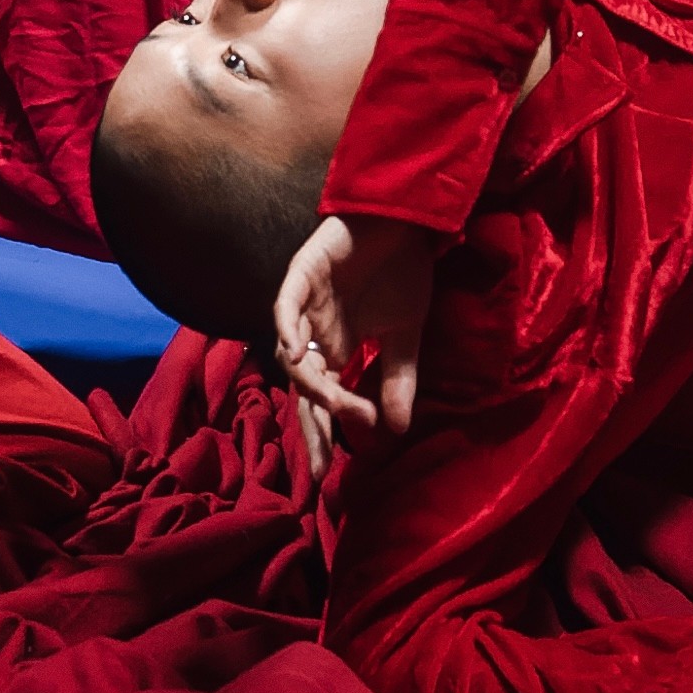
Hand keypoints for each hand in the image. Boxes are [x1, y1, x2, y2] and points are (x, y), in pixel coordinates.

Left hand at [275, 212, 437, 473]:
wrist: (406, 220)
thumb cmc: (402, 271)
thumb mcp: (407, 335)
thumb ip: (399, 379)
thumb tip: (399, 430)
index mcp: (336, 348)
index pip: (322, 400)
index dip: (323, 434)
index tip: (329, 472)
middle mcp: (314, 332)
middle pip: (301, 387)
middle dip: (309, 425)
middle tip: (317, 463)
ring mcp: (304, 305)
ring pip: (293, 354)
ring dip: (311, 382)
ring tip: (337, 404)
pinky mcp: (302, 274)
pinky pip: (285, 306)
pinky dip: (287, 328)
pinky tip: (298, 351)